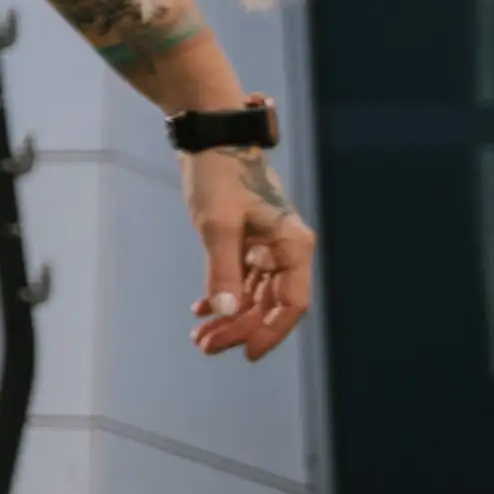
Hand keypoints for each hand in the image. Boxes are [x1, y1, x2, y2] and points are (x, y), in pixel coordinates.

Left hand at [185, 150, 313, 359]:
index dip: (271, 331)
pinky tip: (202, 312)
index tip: (246, 353)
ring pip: (254, 295)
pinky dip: (223, 296)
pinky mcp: (248, 242)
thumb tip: (227, 312)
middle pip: (270, 303)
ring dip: (229, 317)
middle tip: (205, 346)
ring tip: (200, 337)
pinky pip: (242, 280)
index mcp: (294, 245)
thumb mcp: (218, 225)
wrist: (211, 140)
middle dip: (240, 328)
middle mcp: (287, 249)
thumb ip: (223, 269)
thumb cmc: (220, 175)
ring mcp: (268, 247)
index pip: (292, 303)